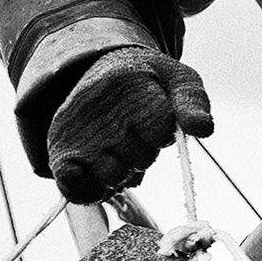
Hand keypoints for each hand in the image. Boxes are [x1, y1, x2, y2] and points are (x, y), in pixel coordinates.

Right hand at [45, 45, 214, 203]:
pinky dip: (92, 191)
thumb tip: (203, 130)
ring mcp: (72, 130)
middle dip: (144, 152)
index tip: (154, 117)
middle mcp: (94, 105)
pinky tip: (99, 173)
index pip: (160, 128)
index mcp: (126, 82)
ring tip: (117, 148)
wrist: (99, 69)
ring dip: (122, 172)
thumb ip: (194, 102)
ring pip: (112, 176)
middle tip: (133, 133)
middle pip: (138, 157)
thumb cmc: (147, 81)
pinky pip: (75, 189)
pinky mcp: (58, 151)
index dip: (163, 132)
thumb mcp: (177, 79)